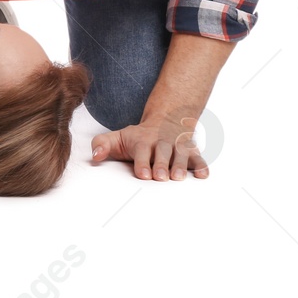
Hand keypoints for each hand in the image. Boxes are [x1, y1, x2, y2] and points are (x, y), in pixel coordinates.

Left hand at [90, 114, 209, 180]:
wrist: (166, 119)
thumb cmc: (138, 136)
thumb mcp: (117, 137)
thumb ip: (102, 145)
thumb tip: (94, 157)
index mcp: (143, 141)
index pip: (142, 151)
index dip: (142, 162)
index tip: (143, 174)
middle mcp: (162, 142)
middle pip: (163, 152)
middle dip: (162, 164)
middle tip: (161, 177)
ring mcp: (178, 146)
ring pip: (181, 155)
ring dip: (181, 165)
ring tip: (179, 177)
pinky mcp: (192, 151)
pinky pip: (199, 157)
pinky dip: (202, 165)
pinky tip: (203, 175)